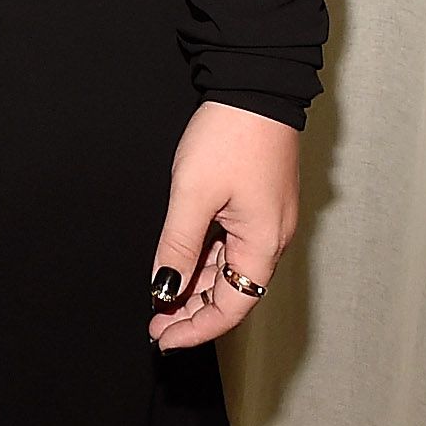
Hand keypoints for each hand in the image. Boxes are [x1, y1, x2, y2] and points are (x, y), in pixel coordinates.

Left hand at [148, 101, 298, 349]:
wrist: (254, 85)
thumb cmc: (231, 135)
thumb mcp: (192, 194)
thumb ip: (177, 246)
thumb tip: (164, 287)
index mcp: (263, 244)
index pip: (231, 307)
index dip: (197, 329)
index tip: (164, 339)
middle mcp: (270, 239)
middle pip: (230, 292)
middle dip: (191, 311)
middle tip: (154, 323)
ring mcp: (264, 221)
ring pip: (227, 269)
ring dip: (194, 286)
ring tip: (158, 300)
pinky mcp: (255, 204)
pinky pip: (229, 245)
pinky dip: (203, 260)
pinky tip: (177, 266)